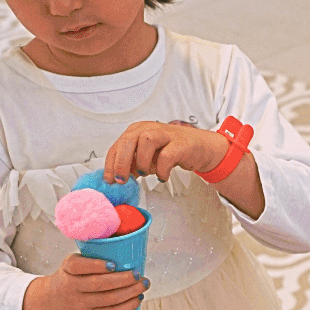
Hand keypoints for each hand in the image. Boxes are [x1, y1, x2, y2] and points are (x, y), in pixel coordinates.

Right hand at [23, 254, 148, 309]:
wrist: (51, 303)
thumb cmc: (69, 278)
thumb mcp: (71, 264)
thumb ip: (91, 258)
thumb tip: (124, 248)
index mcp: (68, 269)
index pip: (79, 266)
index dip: (96, 265)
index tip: (113, 264)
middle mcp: (72, 287)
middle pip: (99, 284)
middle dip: (123, 279)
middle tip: (138, 274)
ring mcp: (80, 304)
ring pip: (109, 300)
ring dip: (131, 292)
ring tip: (143, 284)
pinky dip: (128, 306)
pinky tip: (137, 298)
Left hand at [104, 121, 225, 183]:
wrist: (199, 147)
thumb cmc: (171, 150)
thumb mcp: (147, 157)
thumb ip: (132, 164)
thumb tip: (117, 179)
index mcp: (137, 131)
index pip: (118, 145)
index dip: (111, 164)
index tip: (109, 180)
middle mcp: (149, 129)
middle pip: (128, 140)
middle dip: (121, 162)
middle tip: (122, 180)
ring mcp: (165, 134)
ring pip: (146, 140)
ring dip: (142, 161)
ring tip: (145, 174)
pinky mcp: (180, 144)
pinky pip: (167, 155)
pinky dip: (162, 169)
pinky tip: (162, 176)